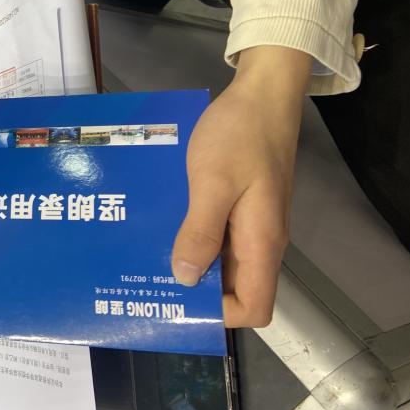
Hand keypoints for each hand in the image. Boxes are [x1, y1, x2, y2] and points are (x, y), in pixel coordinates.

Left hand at [171, 46, 311, 327]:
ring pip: (223, 261)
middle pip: (235, 289)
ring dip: (190, 262)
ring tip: (147, 255)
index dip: (221, 315)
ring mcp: (251, 222)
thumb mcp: (214, 182)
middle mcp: (261, 241)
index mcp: (262, 243)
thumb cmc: (239, 136)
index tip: (178, 299)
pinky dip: (193, 237)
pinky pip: (218, 235)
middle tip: (148, 278)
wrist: (261, 94)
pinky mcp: (241, 205)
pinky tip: (162, 225)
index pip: (255, 308)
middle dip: (195, 291)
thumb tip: (185, 278)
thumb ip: (202, 231)